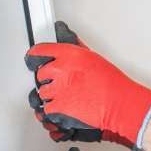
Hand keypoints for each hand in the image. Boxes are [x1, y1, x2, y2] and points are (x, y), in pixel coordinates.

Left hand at [25, 22, 150, 147]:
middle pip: (40, 74)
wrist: (119, 104)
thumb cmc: (112, 84)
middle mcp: (60, 70)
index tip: (31, 59)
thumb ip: (77, 51)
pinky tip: (66, 109)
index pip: (40, 51)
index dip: (34, 56)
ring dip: (52, 97)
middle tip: (61, 85)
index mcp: (69, 54)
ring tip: (68, 98)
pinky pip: (47, 110)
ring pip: (43, 93)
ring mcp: (57, 89)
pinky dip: (54, 112)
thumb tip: (69, 39)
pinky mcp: (57, 107)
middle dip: (48, 80)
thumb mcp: (94, 58)